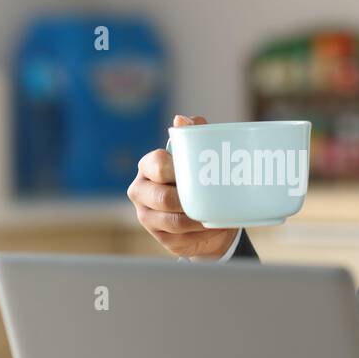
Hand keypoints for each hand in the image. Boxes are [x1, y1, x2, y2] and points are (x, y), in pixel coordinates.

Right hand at [127, 114, 239, 258]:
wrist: (205, 216)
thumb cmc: (200, 180)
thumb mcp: (199, 156)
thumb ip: (193, 135)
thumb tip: (181, 119)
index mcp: (147, 167)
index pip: (157, 165)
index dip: (176, 169)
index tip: (197, 172)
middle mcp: (141, 192)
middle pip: (163, 198)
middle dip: (188, 200)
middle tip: (211, 197)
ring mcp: (148, 218)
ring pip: (174, 221)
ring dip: (198, 219)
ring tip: (217, 214)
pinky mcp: (161, 239)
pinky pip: (181, 238)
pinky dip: (201, 234)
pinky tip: (214, 227)